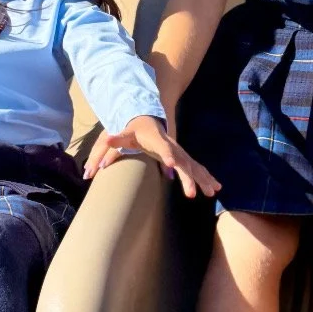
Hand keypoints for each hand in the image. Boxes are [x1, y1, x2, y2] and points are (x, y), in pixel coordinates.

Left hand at [83, 116, 219, 200]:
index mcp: (157, 139)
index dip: (167, 156)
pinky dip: (206, 177)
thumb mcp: (119, 134)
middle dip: (189, 177)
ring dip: (203, 179)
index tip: (172, 165)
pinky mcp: (183, 158)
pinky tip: (215, 188)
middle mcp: (171, 146)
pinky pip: (196, 168)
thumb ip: (109, 145)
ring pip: (194, 166)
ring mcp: (179, 152)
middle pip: (183, 161)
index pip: (163, 148)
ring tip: (212, 191)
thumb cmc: (132, 129)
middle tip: (192, 193)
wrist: (148, 118)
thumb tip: (97, 159)